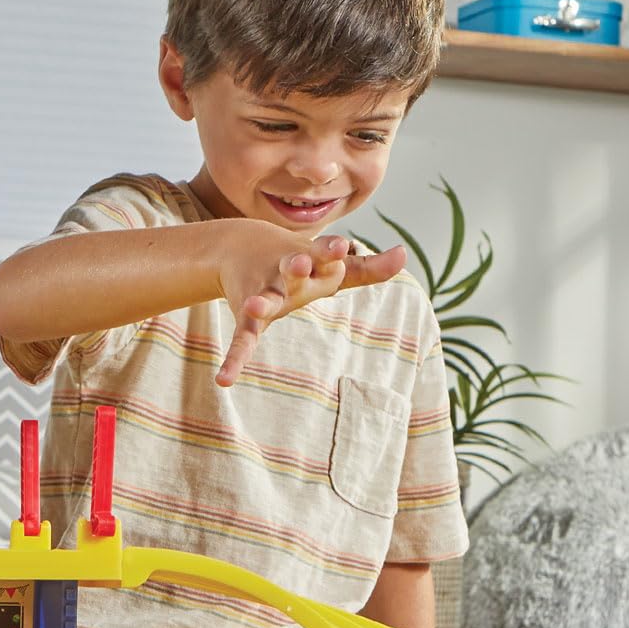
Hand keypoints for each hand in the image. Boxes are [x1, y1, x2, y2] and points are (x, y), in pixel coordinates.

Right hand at [214, 226, 407, 386]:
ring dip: (262, 303)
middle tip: (300, 263)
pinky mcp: (248, 316)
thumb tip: (404, 254)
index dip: (331, 253)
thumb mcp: (331, 264)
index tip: (341, 248)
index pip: (325, 256)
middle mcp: (288, 274)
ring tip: (254, 307)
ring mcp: (265, 294)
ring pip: (265, 299)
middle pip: (294, 269)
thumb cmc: (299, 261)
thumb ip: (367, 267)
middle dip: (299, 266)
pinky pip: (243, 339)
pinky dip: (234, 359)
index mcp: (312, 262)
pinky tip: (224, 381)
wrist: (240, 247)